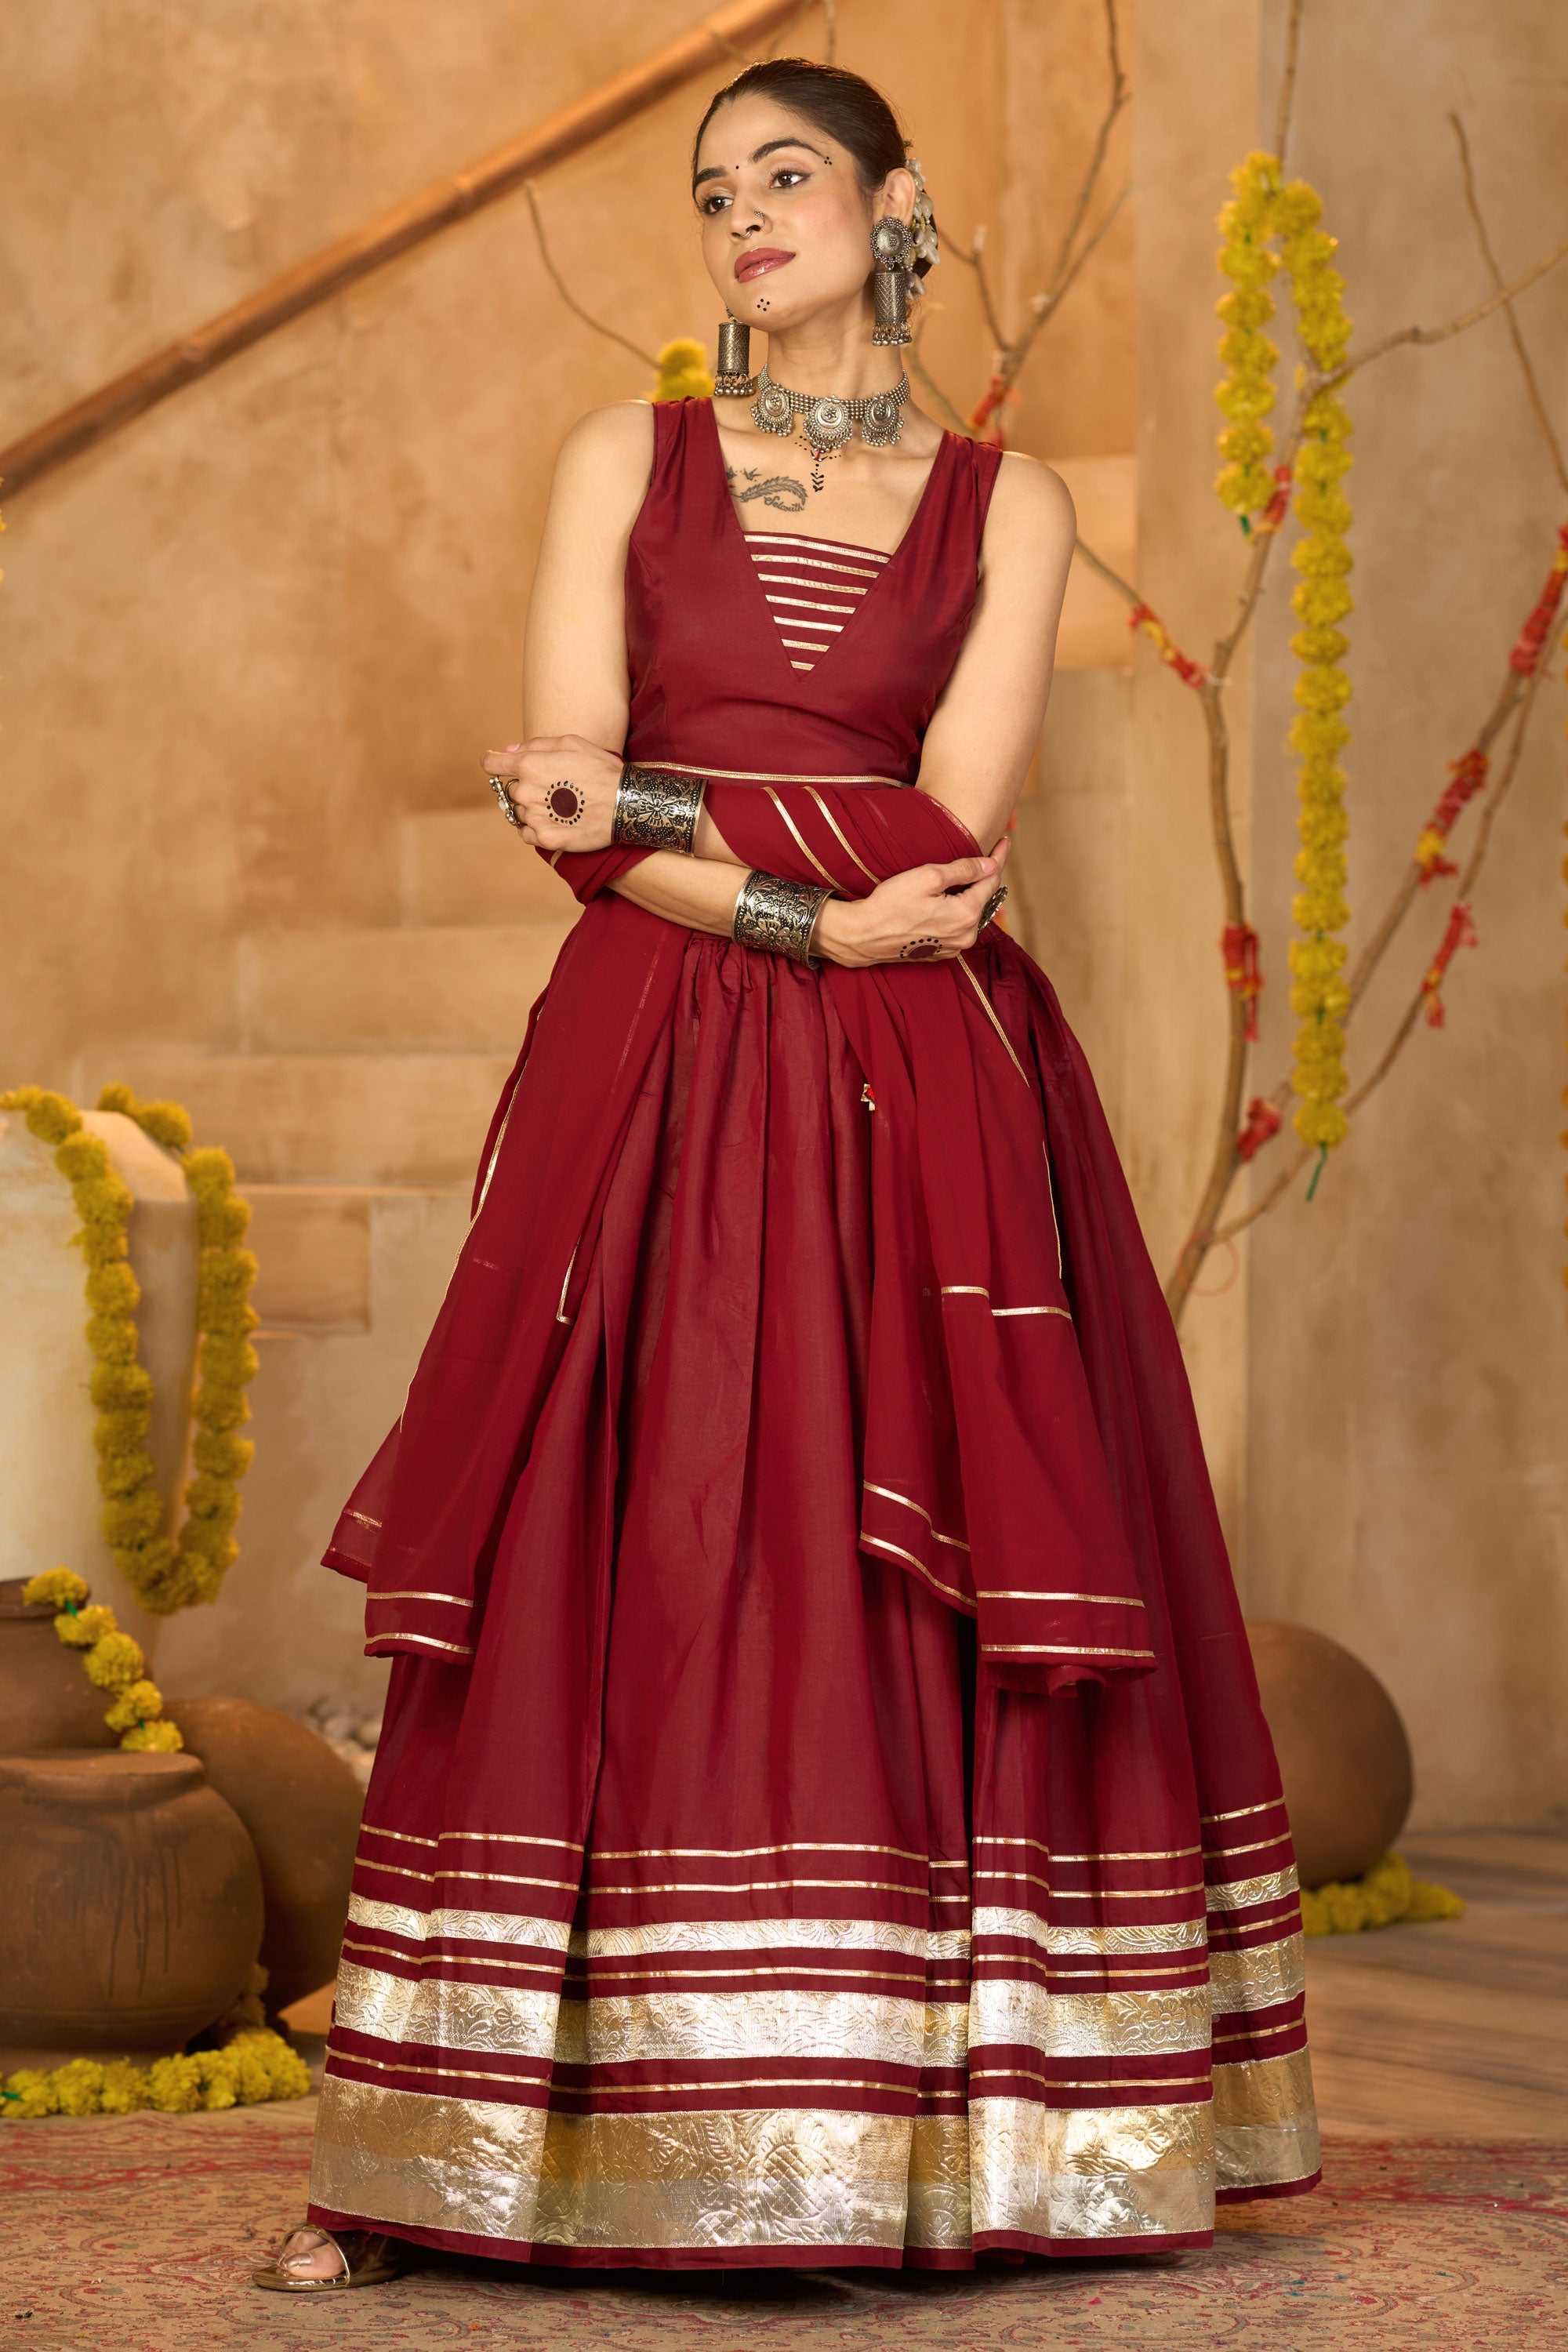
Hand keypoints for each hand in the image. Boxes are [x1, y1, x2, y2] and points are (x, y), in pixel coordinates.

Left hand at [483, 734, 622, 850]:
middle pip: (511, 790)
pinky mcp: (545, 838)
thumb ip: (535, 745)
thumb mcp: (572, 743)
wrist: (626, 804)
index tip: (499, 765)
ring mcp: (534, 818)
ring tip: (559, 806)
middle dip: (526, 787)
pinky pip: (526, 833)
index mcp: (529, 765)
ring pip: (520, 812)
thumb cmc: (601, 769)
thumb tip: (508, 750)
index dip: (494, 762)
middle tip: (552, 788)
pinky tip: (555, 822)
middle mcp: (526, 792)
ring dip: (533, 809)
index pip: (491, 763)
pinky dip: (535, 828)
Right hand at [814, 838, 1009, 967]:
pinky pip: (958, 927)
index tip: (1006, 840)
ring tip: (968, 875)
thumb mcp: (928, 877)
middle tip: (988, 853)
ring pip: (972, 913)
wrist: (863, 936)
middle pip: (984, 898)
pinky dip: (959, 911)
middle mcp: (966, 936)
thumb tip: (990, 864)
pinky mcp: (941, 952)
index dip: (999, 857)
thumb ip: (964, 869)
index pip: (992, 880)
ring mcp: (954, 947)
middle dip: (986, 876)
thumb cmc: (891, 903)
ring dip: (971, 894)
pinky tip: (949, 899)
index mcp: (967, 915)